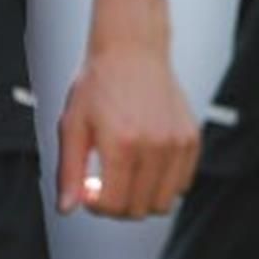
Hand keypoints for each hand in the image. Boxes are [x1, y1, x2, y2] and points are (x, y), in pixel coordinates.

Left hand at [58, 38, 199, 218]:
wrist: (131, 49)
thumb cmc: (101, 81)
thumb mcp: (73, 124)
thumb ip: (69, 171)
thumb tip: (67, 207)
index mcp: (122, 142)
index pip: (114, 204)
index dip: (97, 206)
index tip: (90, 192)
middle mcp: (154, 145)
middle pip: (139, 209)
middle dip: (118, 205)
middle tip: (106, 185)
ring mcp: (177, 143)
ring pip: (164, 202)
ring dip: (142, 198)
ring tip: (126, 176)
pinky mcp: (191, 139)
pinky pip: (182, 184)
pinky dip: (164, 184)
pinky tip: (146, 165)